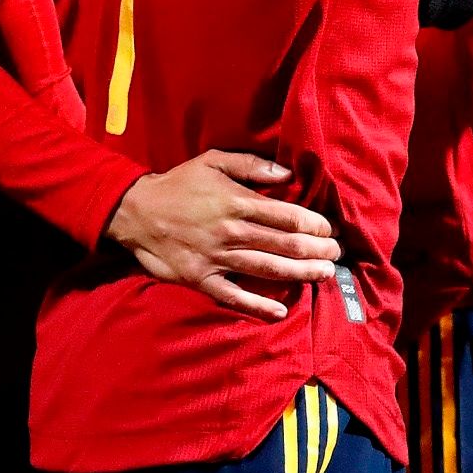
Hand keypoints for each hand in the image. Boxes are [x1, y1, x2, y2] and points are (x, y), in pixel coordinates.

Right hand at [105, 151, 343, 320]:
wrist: (135, 211)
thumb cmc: (179, 184)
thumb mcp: (213, 161)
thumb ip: (251, 166)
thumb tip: (286, 174)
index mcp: (237, 201)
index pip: (286, 216)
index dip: (314, 225)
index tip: (331, 229)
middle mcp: (231, 231)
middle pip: (284, 244)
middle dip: (316, 250)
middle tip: (337, 254)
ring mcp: (216, 258)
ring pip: (267, 269)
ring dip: (300, 273)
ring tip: (325, 275)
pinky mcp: (201, 279)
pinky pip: (234, 296)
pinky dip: (257, 306)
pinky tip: (281, 311)